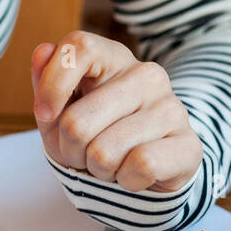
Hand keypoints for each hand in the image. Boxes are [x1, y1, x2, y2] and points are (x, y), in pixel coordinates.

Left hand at [31, 32, 202, 192]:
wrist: (145, 174)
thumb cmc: (97, 137)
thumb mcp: (60, 114)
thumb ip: (46, 84)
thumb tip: (42, 52)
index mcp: (113, 58)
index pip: (79, 48)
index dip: (52, 85)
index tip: (45, 114)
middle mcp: (147, 75)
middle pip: (76, 122)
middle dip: (70, 150)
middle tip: (84, 153)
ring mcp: (171, 108)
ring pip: (104, 152)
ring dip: (98, 170)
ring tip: (111, 163)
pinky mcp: (188, 143)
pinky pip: (139, 167)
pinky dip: (126, 182)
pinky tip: (133, 173)